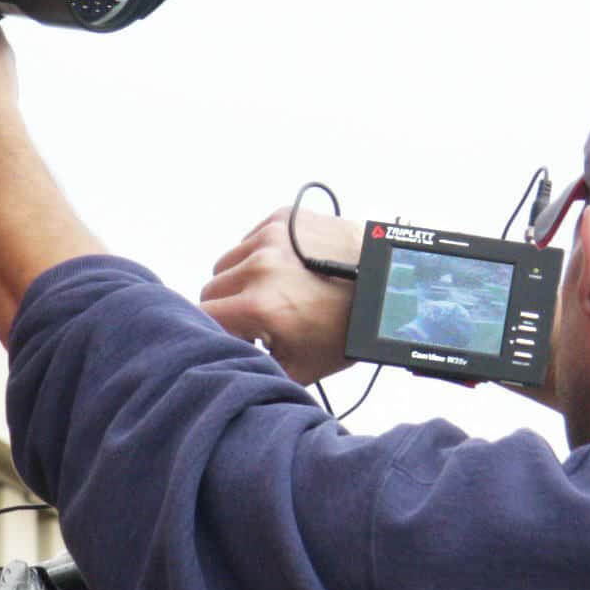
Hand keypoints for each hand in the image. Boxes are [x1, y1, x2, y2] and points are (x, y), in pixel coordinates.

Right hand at [199, 208, 364, 385]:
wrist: (384, 288)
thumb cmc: (346, 327)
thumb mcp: (300, 367)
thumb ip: (255, 370)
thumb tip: (229, 370)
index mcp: (260, 305)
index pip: (205, 316)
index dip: (217, 330)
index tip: (235, 336)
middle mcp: (260, 266)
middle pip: (211, 288)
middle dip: (226, 306)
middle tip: (254, 319)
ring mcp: (271, 238)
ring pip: (227, 262)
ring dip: (239, 279)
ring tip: (270, 292)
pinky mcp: (282, 218)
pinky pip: (249, 240)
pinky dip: (257, 256)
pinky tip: (283, 270)